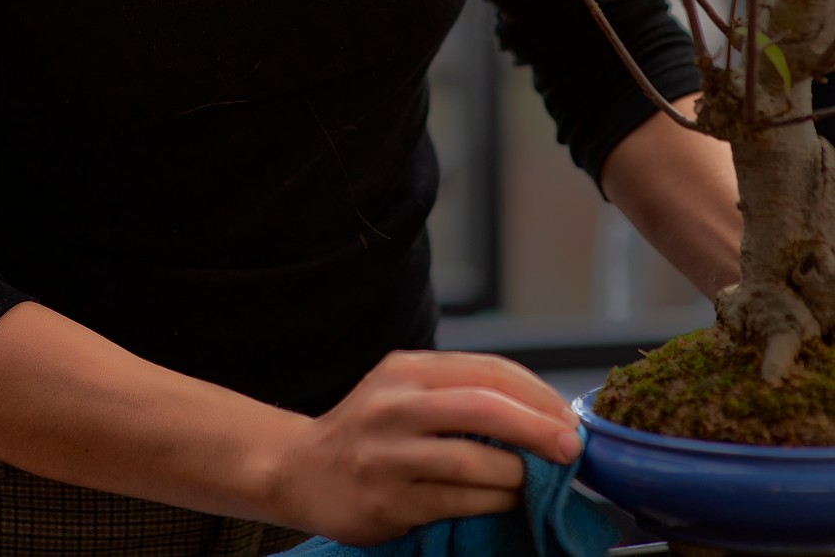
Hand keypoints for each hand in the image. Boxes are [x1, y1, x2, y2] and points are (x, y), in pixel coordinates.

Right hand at [271, 350, 580, 546]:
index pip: (486, 370)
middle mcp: (396, 405)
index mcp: (408, 370)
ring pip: (476, 462)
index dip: (535, 393)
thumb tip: (539, 411)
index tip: (566, 415)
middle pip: (484, 408)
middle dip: (538, 428)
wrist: (303, 469)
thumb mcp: (405, 390)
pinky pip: (460, 502)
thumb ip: (458, 391)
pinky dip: (493, 502)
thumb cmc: (370, 428)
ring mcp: (390, 454)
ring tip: (531, 480)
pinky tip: (504, 500)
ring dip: (518, 476)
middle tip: (570, 447)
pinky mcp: (390, 500)